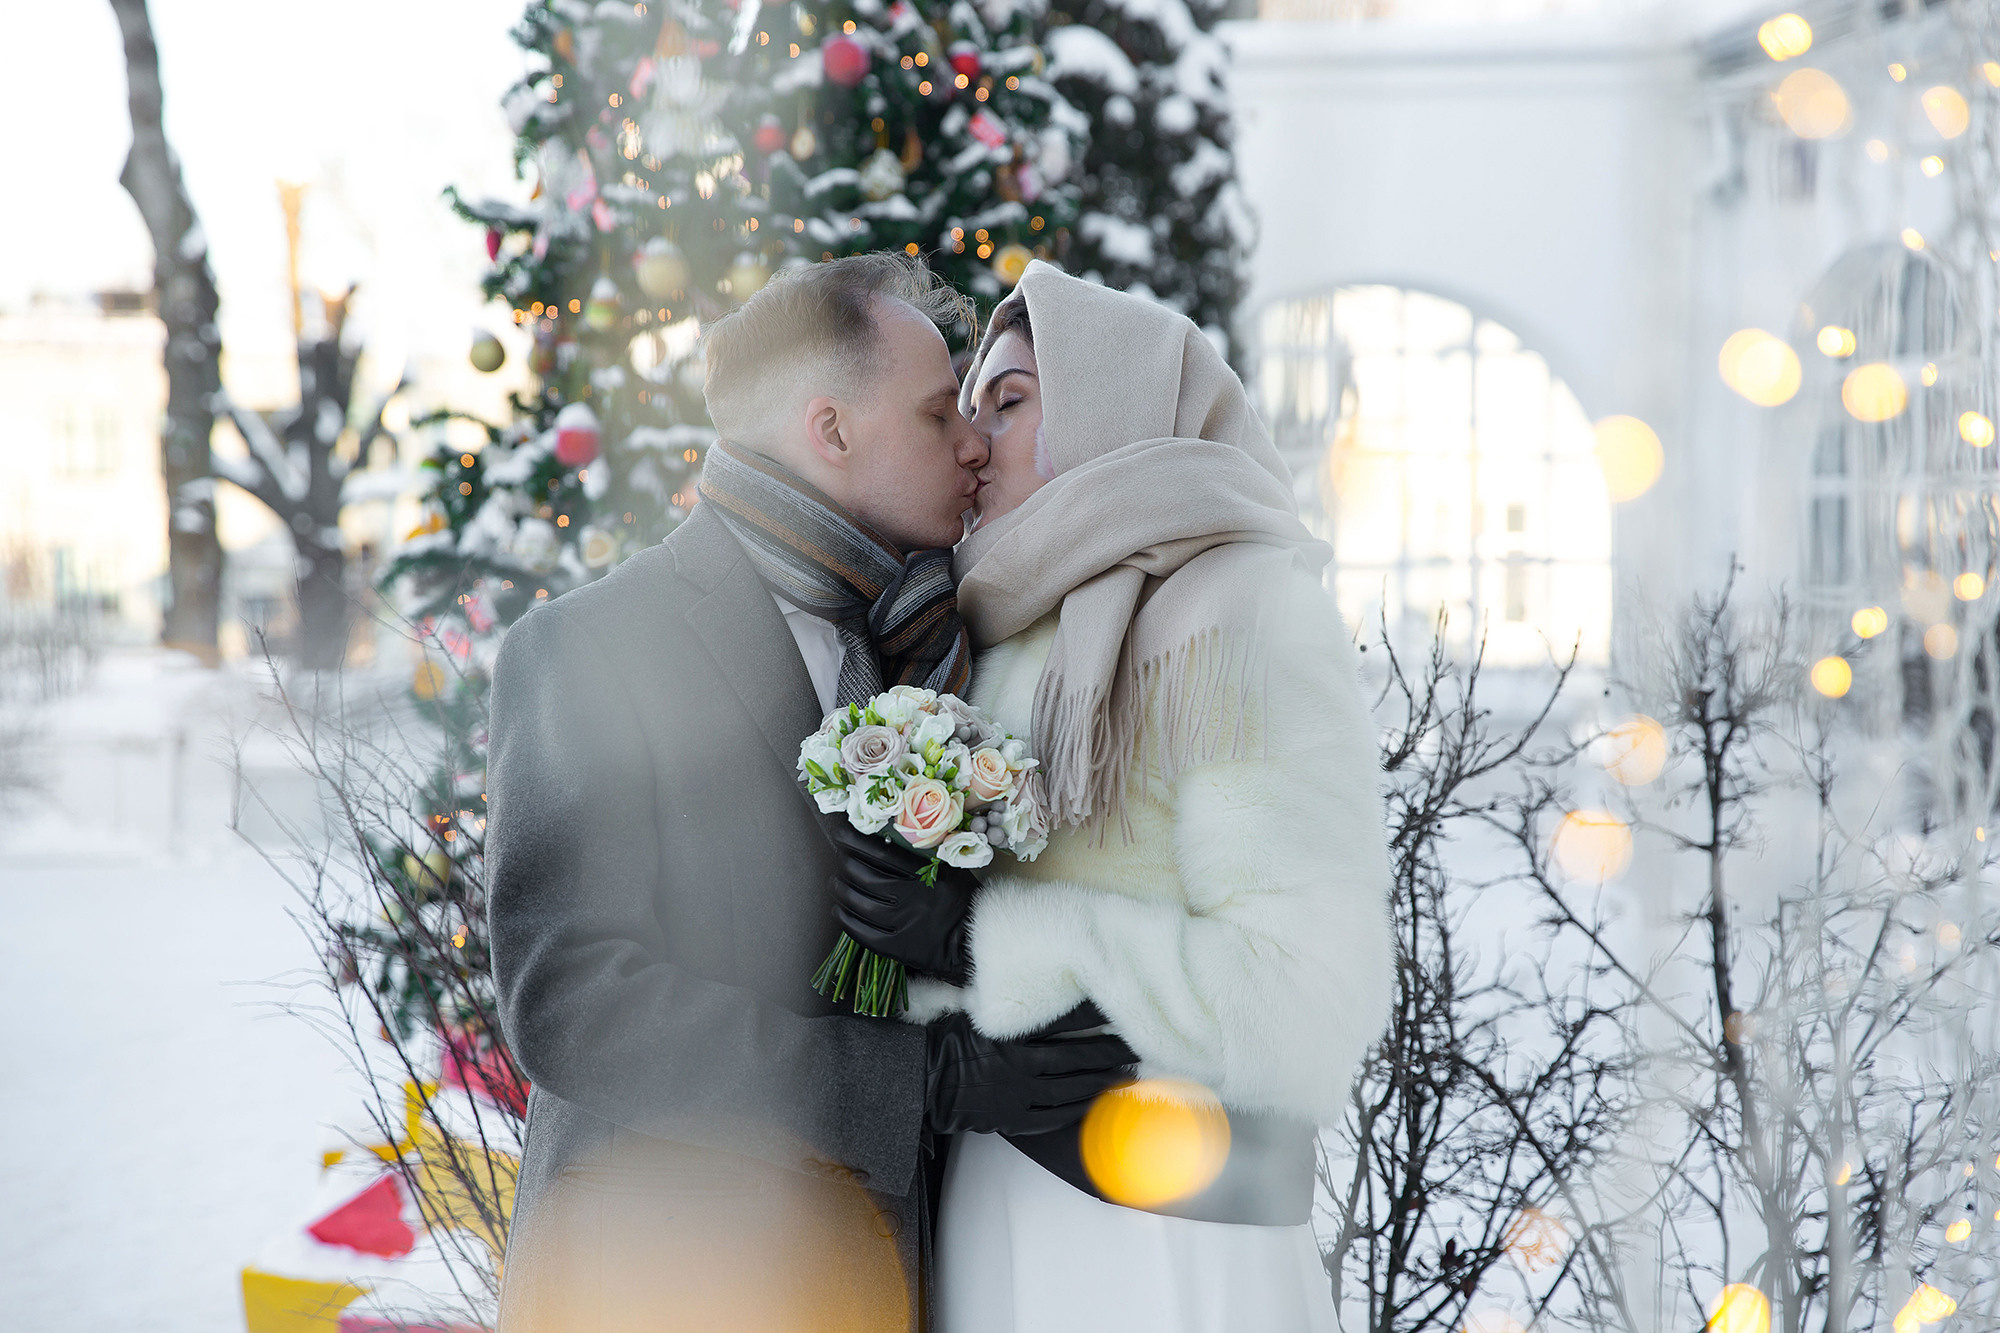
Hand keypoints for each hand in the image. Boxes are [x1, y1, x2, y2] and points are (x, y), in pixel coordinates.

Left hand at [827, 821, 974, 984]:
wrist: (975, 943)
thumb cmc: (964, 902)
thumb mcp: (951, 870)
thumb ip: (923, 856)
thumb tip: (889, 836)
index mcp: (927, 876)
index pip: (883, 854)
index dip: (857, 841)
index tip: (841, 832)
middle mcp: (913, 898)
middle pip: (867, 877)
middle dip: (846, 864)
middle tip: (839, 858)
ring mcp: (904, 924)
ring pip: (862, 904)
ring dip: (842, 891)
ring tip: (835, 883)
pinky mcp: (899, 948)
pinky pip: (864, 933)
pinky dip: (847, 920)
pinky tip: (839, 911)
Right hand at [924, 1003, 1138, 1137]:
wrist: (920, 1080)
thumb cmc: (944, 1041)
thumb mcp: (975, 1013)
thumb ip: (1009, 1011)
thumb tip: (1040, 994)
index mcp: (1012, 1038)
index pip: (1063, 1026)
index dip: (1093, 1020)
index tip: (1117, 1013)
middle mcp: (1020, 1068)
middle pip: (1076, 1060)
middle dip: (1108, 1053)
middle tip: (1135, 1046)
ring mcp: (1018, 1097)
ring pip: (1070, 1090)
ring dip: (1100, 1081)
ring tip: (1126, 1074)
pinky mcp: (1013, 1118)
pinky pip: (1052, 1117)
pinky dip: (1077, 1109)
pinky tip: (1094, 1103)